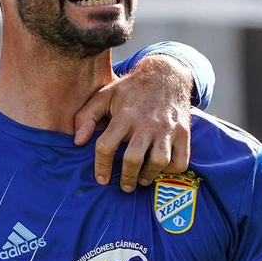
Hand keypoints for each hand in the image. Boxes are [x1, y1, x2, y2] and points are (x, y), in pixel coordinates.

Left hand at [74, 54, 192, 192]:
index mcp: (124, 115)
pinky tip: (161, 169)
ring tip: (142, 179)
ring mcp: (167, 129)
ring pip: (159, 161)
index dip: (101, 167)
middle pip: (133, 158)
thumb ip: (87, 116)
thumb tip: (78, 141)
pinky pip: (181, 160)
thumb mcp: (105, 95)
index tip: (101, 179)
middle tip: (124, 186)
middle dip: (126, 178)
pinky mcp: (183, 133)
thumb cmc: (131, 89)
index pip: (107, 146)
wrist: (166, 74)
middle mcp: (146, 123)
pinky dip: (172, 170)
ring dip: (149, 175)